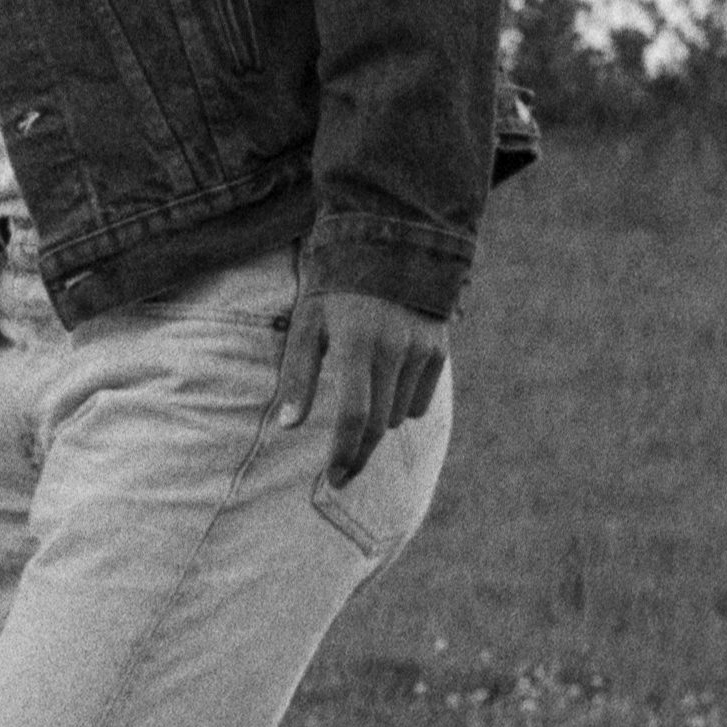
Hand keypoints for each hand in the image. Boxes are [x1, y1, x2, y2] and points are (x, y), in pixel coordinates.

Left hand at [274, 286, 444, 487]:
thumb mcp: (306, 324)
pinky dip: (401, 405)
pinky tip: (384, 387)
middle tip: (342, 475)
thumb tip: (287, 425)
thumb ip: (298, 376)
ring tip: (358, 404)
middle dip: (360, 454)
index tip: (334, 478)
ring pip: (399, 415)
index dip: (344, 452)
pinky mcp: (439, 351)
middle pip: (379, 424)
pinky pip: (420, 401)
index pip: (354, 414)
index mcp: (355, 343)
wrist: (390, 248)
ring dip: (378, 422)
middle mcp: (393, 349)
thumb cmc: (335, 289)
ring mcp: (421, 350)